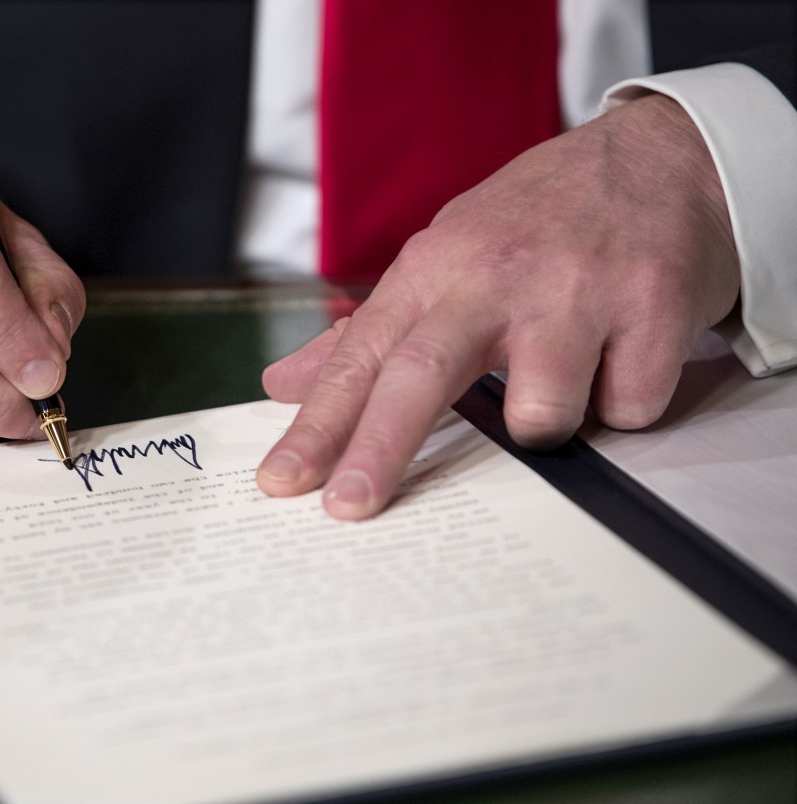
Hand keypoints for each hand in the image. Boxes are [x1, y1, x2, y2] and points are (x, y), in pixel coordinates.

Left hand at [258, 93, 739, 519]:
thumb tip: (285, 383)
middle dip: (379, 449)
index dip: (317, 424)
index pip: (360, 357)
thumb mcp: (446, 254)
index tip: (283, 479)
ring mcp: (578, 291)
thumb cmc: (543, 217)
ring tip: (567, 371)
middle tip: (348, 506)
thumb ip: (370, 329)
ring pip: (540, 416)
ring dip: (550, 421)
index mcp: (437, 267)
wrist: (665, 153)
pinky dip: (623, 400)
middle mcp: (498, 275)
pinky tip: (623, 353)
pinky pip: (627, 409)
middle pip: (422, 376)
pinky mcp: (655, 308)